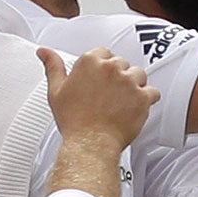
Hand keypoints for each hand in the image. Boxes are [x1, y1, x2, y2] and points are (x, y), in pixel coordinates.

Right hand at [42, 46, 157, 151]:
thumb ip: (53, 66)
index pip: (104, 54)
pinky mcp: (143, 97)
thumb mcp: (56, 90)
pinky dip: (147, 100)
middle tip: (109, 96)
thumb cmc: (74, 121)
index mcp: (90, 62)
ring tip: (122, 102)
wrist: (90, 144)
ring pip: (139, 75)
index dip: (103, 69)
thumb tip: (45, 52)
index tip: (100, 81)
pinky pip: (153, 92)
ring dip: (134, 85)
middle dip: (118, 78)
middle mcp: (111, 68)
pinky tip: (136, 108)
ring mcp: (128, 82)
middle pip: (122, 64)